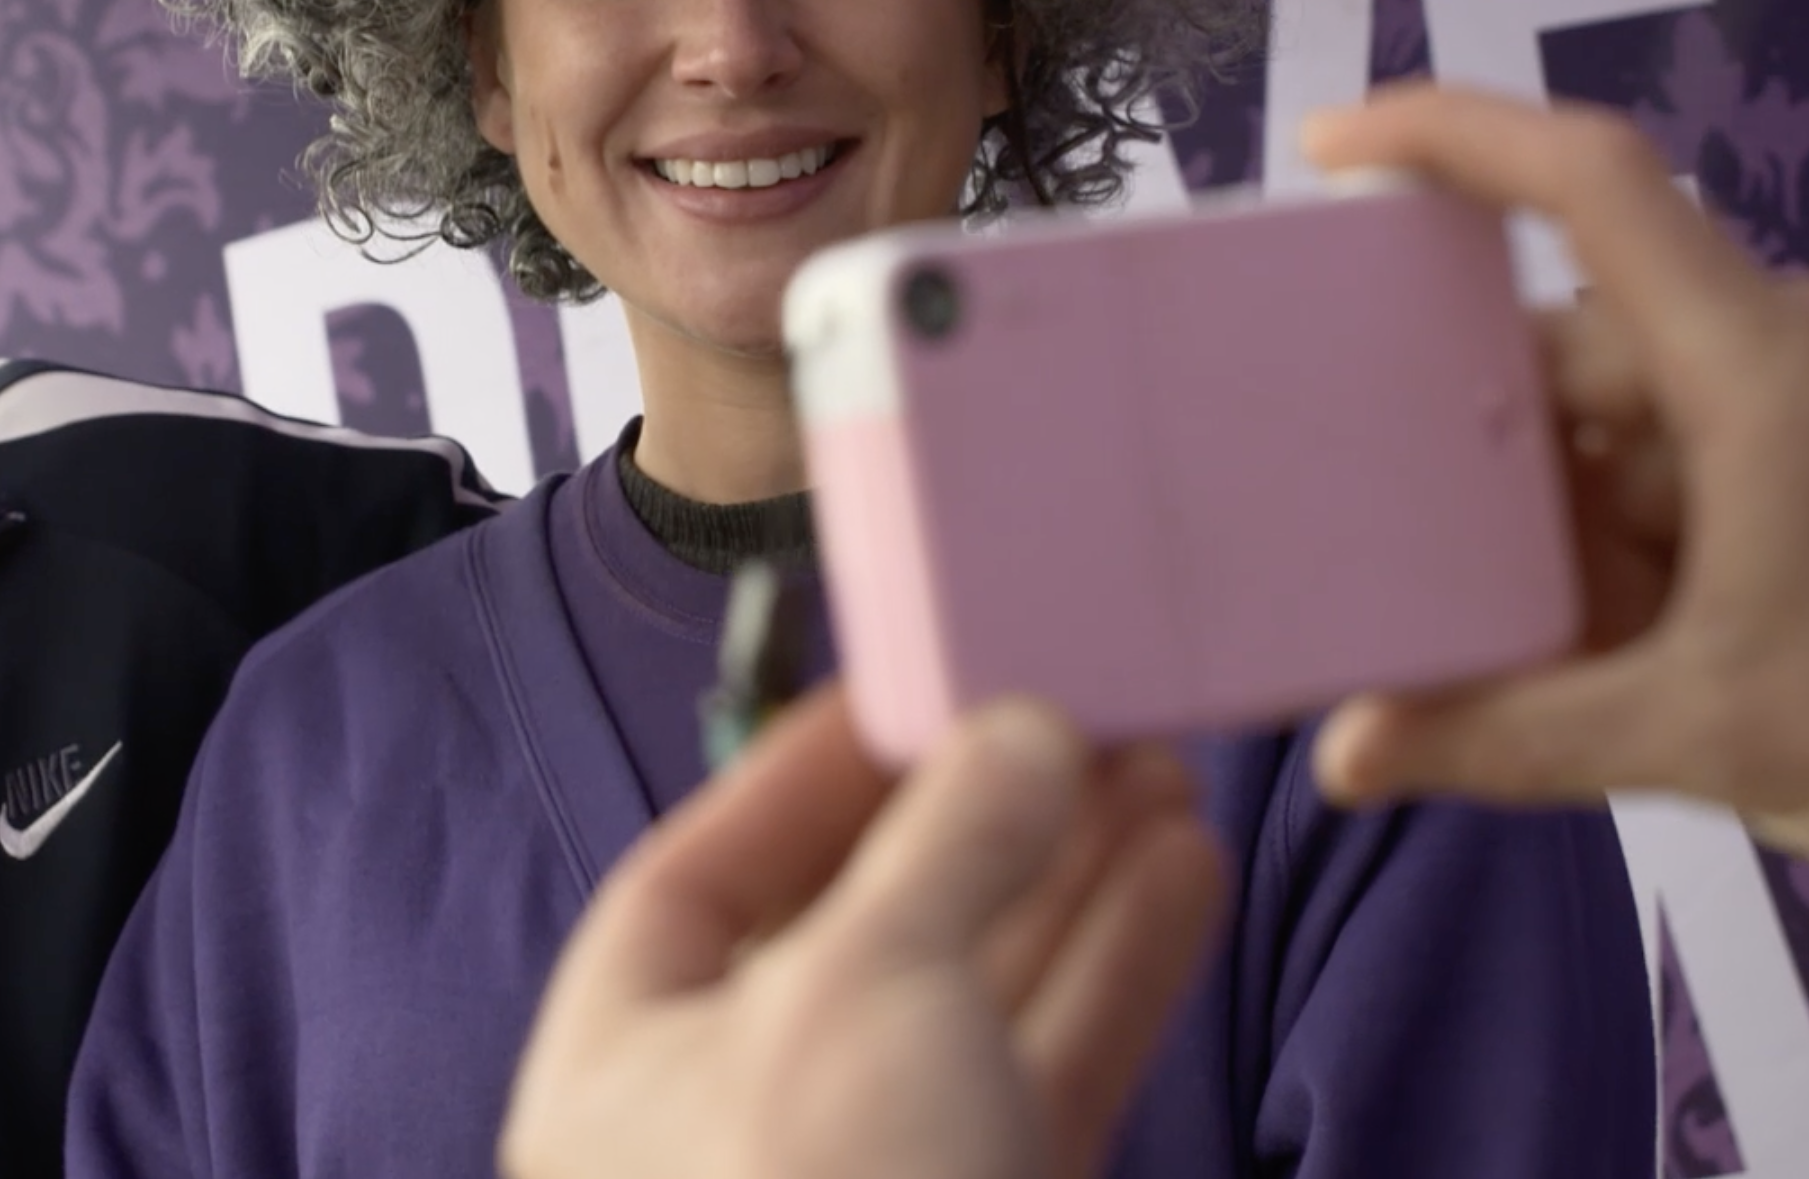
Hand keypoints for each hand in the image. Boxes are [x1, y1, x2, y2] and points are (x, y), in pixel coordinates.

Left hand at [501, 690, 1227, 1178]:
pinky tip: (1184, 879)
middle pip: (867, 928)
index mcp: (623, 1069)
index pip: (703, 874)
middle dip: (984, 817)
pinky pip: (1049, 1075)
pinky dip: (1115, 976)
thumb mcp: (866, 987)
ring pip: (978, 1002)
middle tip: (1090, 711)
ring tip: (1168, 767)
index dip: (811, 769)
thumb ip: (948, 842)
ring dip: (1074, 880)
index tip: (927, 677)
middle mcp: (737, 1130)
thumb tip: (1021, 730)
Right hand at [1302, 84, 1808, 879]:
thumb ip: (1516, 735)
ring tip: (1462, 608)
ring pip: (1633, 413)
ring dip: (1553, 507)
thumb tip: (1344, 754)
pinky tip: (1584, 638)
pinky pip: (1697, 457)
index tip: (1331, 142)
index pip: (1584, 178)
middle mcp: (1782, 342)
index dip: (1449, 133)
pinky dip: (1628, 530)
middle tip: (1358, 505)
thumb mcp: (1708, 733)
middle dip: (1471, 429)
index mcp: (1746, 357)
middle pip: (1578, 335)